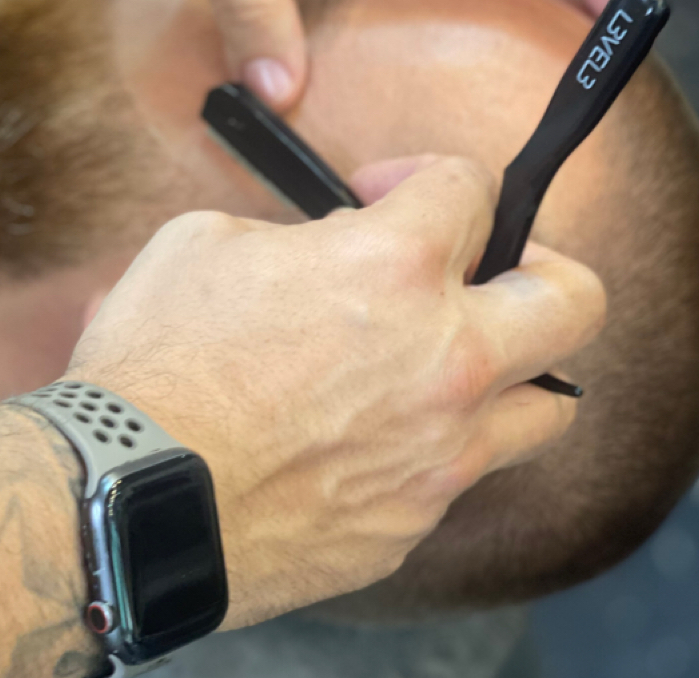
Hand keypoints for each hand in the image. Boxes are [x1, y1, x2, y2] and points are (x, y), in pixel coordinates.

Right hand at [67, 156, 605, 626]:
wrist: (126, 493)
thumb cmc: (156, 360)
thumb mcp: (205, 244)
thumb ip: (288, 237)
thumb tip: (315, 252)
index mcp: (392, 266)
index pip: (471, 187)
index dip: (426, 174)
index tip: (383, 193)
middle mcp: (444, 360)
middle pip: (573, 300)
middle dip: (540, 266)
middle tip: (484, 271)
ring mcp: (439, 454)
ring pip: (545, 410)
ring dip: (507, 372)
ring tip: (440, 365)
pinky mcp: (409, 523)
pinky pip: (455, 475)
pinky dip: (429, 444)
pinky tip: (359, 438)